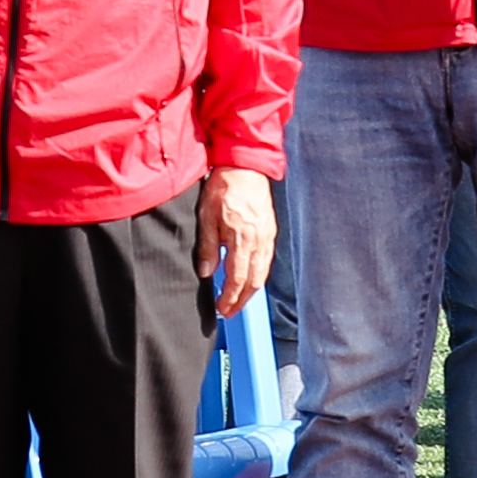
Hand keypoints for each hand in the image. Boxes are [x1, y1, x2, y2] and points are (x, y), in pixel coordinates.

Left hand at [198, 168, 277, 316]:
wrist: (244, 165)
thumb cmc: (223, 186)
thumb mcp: (207, 216)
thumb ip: (207, 246)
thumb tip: (206, 272)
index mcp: (243, 239)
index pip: (238, 278)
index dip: (230, 297)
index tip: (222, 309)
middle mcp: (260, 241)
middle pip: (254, 281)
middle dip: (242, 300)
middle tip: (230, 312)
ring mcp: (268, 235)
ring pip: (263, 272)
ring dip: (251, 290)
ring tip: (239, 300)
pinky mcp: (270, 230)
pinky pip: (267, 260)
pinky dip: (259, 274)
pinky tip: (250, 278)